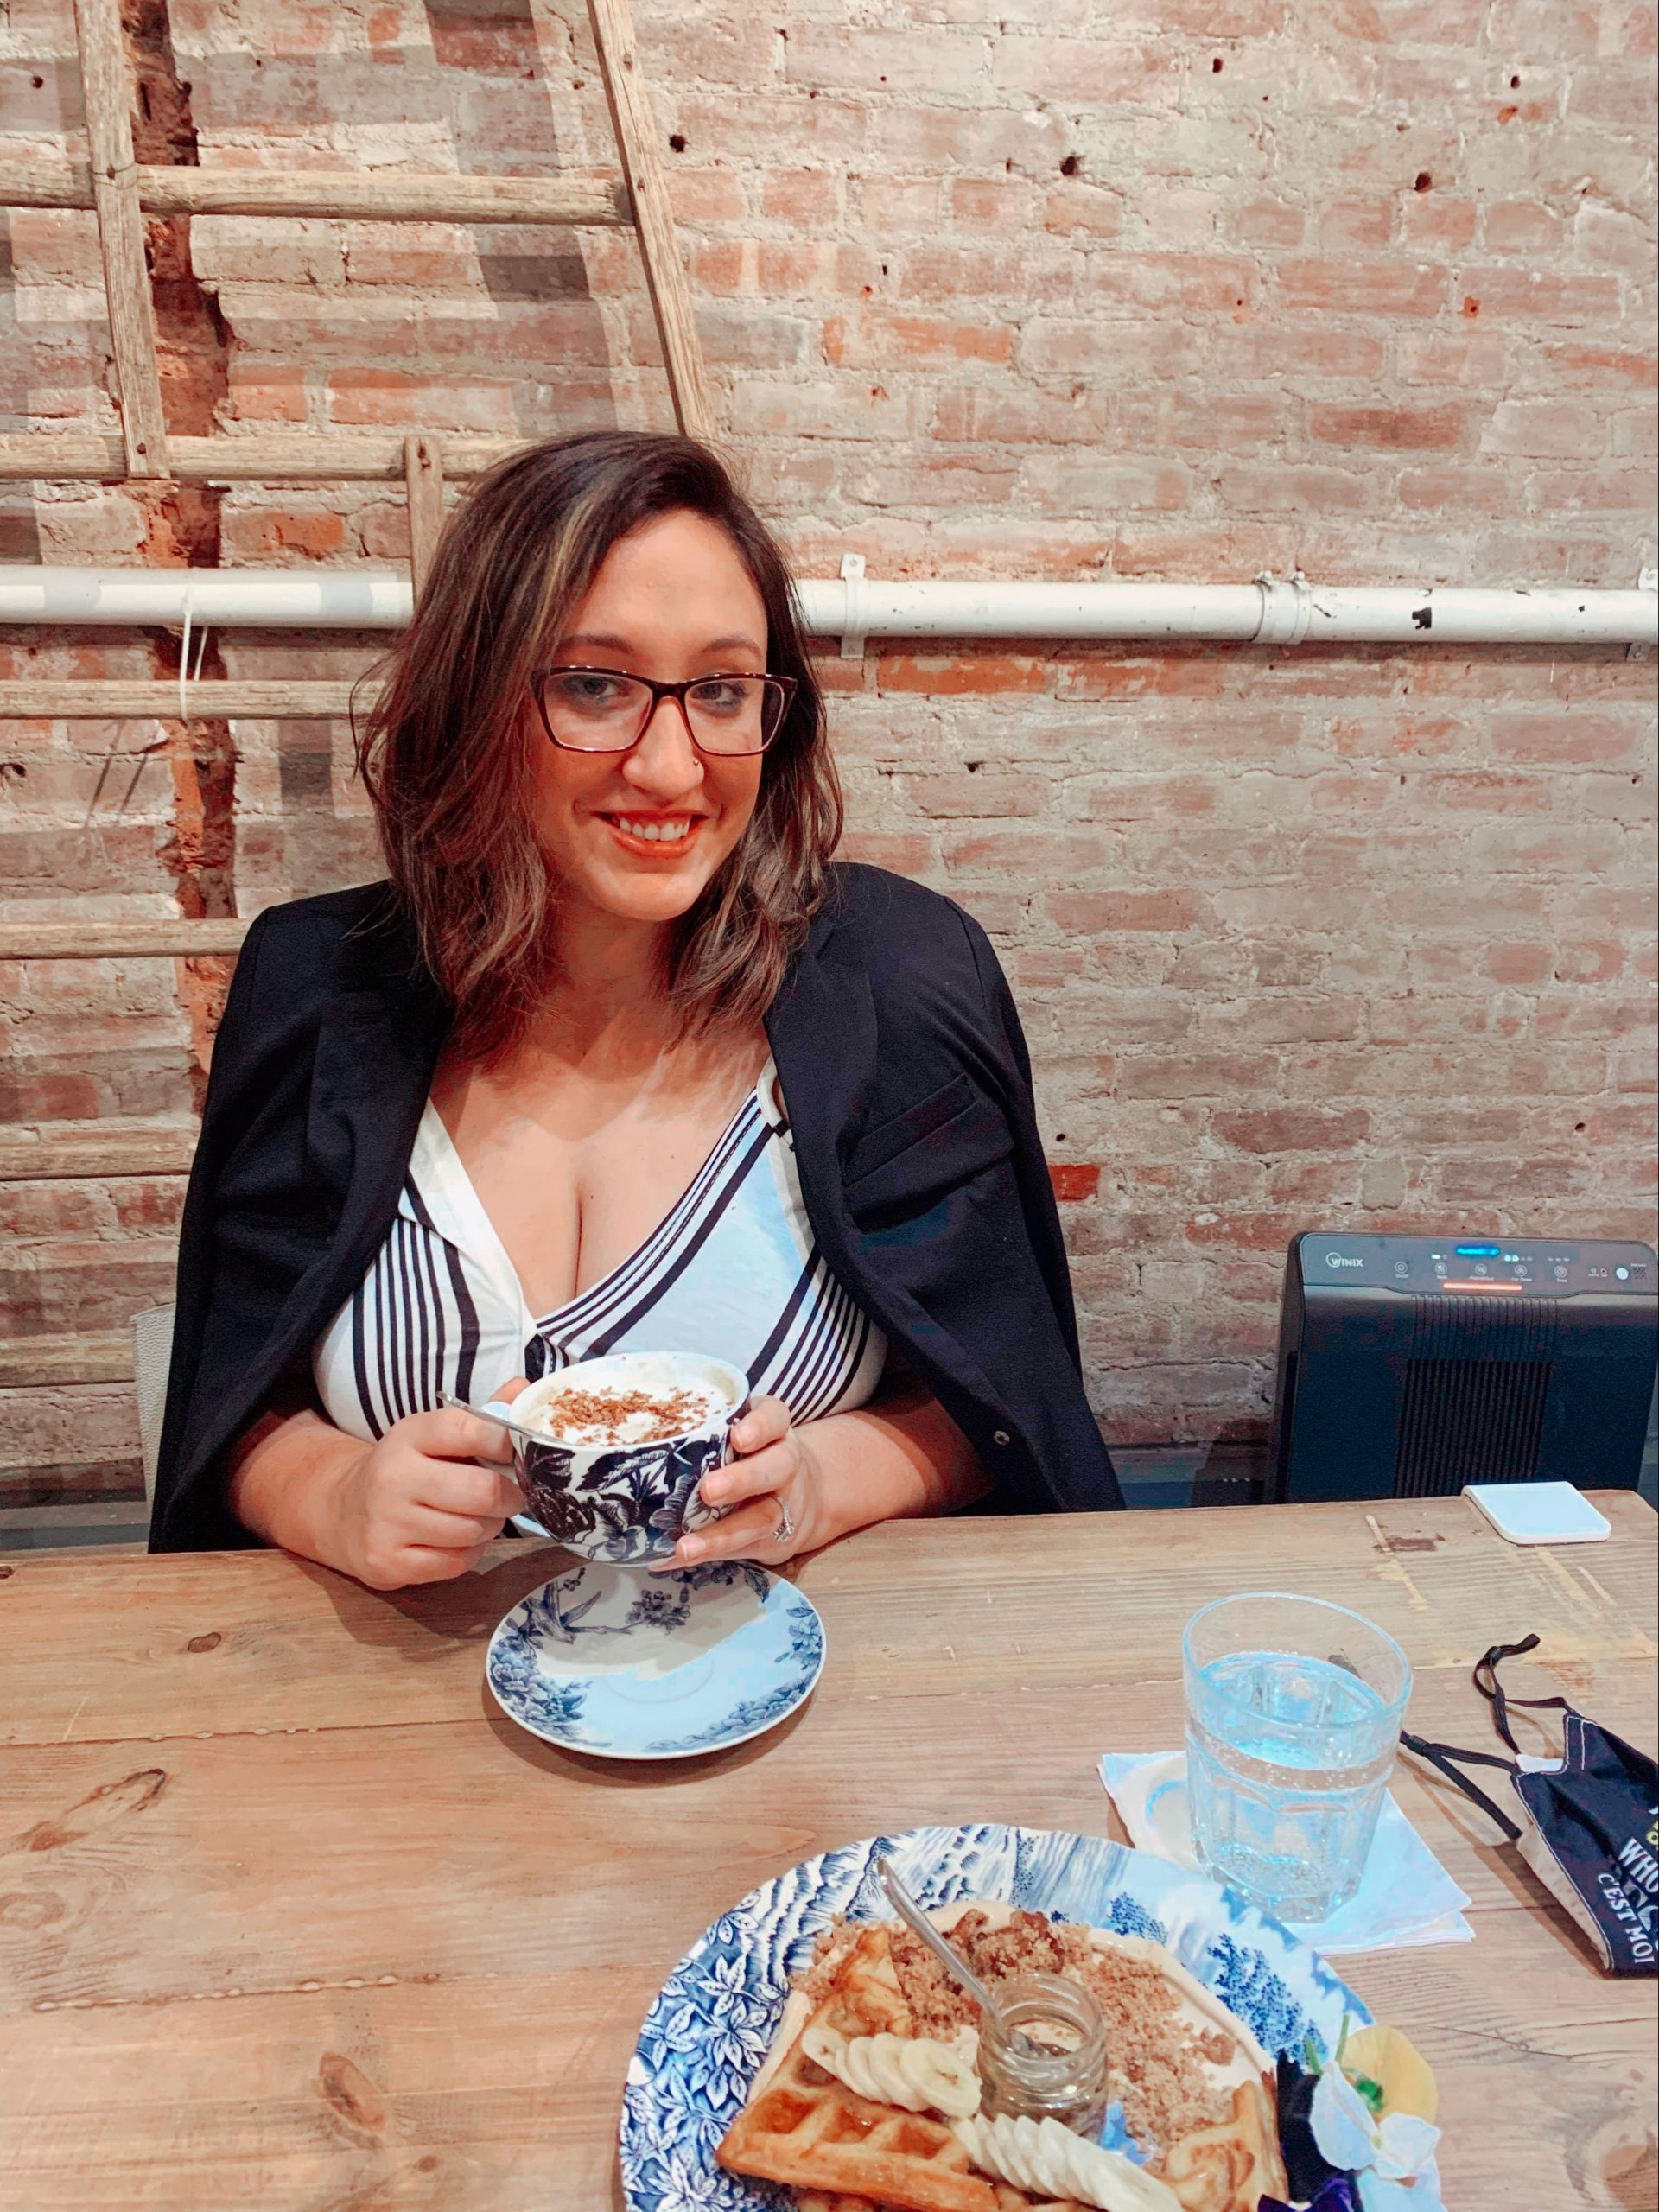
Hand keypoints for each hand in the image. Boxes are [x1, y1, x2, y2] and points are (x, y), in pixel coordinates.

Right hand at [324, 1401, 523, 1590]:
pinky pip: (456, 1563)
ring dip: (489, 1526)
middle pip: (481, 1491)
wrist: (342, 1511)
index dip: (506, 1442)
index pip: (469, 1430)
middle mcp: (394, 1477)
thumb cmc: (407, 1469)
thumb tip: (523, 1388)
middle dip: (509, 1497)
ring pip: (472, 1530)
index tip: (517, 1453)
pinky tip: (456, 1541)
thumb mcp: (435, 1436)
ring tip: (480, 1517)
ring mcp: (386, 1522)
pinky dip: (469, 1554)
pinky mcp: (387, 1562)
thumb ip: (481, 1418)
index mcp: (410, 1435)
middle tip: (511, 1496)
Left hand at [657, 1395, 824, 1570]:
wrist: (800, 1494)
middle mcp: (785, 1464)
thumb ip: (707, 1429)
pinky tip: (673, 1559)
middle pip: (777, 1468)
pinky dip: (709, 1556)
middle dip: (742, 1480)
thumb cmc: (750, 1453)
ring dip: (721, 1536)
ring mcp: (783, 1505)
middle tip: (708, 1491)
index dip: (760, 1427)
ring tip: (685, 1548)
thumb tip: (637, 1439)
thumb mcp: (741, 1429)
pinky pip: (743, 1550)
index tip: (738, 1438)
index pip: (775, 1419)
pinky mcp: (774, 1540)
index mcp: (775, 1431)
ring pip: (761, 1519)